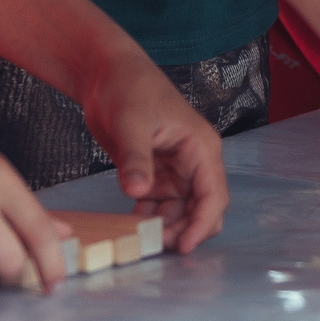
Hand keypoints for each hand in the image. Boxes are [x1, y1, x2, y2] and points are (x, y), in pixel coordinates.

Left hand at [79, 51, 229, 252]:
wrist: (105, 74)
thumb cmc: (128, 87)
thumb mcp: (131, 123)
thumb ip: (136, 159)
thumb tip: (137, 192)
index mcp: (201, 147)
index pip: (213, 195)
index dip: (202, 224)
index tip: (184, 247)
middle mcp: (194, 161)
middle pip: (201, 209)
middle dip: (184, 230)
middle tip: (155, 243)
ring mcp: (176, 169)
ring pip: (181, 211)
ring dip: (166, 226)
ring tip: (139, 233)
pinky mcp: (156, 173)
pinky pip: (161, 205)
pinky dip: (150, 217)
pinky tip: (131, 217)